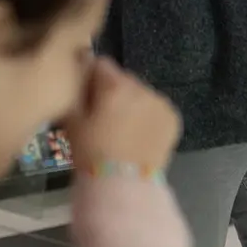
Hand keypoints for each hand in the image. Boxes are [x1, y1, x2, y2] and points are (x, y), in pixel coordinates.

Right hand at [67, 58, 181, 176]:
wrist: (123, 182)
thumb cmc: (91, 151)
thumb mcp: (72, 119)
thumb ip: (76, 88)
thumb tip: (81, 66)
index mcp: (116, 85)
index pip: (101, 64)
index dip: (92, 78)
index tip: (88, 96)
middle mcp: (143, 88)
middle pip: (124, 79)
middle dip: (114, 91)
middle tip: (105, 116)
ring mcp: (162, 103)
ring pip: (142, 93)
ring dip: (133, 102)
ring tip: (123, 128)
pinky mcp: (173, 118)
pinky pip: (157, 107)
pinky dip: (148, 115)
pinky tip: (139, 134)